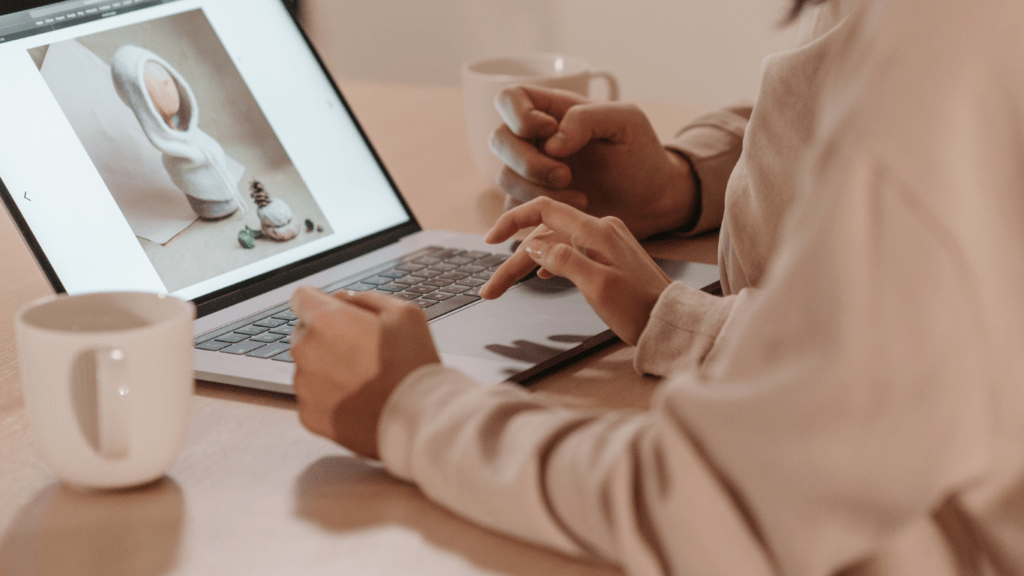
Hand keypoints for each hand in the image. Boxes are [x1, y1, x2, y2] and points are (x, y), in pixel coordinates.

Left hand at [290, 287, 440, 458]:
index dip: (321, 302)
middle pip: (304, 333)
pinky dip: (329, 397)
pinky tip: (357, 399)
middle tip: (362, 350)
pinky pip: (313, 397)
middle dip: (326, 336)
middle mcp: (306, 351)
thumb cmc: (413, 365)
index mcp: (326, 321)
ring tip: (363, 378)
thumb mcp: (404, 313)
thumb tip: (342, 299)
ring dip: (327, 367)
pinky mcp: (308, 415)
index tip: (337, 314)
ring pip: (308, 367)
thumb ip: (365, 299)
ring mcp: (305, 386)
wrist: (419, 419)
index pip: (301, 297)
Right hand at [480, 197, 671, 344]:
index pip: (543, 210)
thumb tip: (532, 247)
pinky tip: (540, 275)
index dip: (512, 221)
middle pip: (543, 236)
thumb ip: (563, 261)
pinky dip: (549, 262)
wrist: (671, 322)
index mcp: (596, 231)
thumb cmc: (639, 309)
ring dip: (527, 265)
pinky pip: (570, 251)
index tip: (489, 240)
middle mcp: (600, 230)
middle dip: (513, 262)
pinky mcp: (609, 256)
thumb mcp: (597, 286)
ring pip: (554, 246)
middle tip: (490, 290)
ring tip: (504, 288)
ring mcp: (605, 242)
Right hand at [490, 85, 697, 238]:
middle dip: (529, 162)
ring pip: (504, 177)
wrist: (651, 200)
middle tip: (566, 175)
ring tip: (579, 197)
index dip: (519, 115)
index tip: (550, 131)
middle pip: (499, 140)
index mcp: (554, 110)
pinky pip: (514, 208)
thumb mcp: (627, 122)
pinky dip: (538, 212)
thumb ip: (588, 117)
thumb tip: (550, 141)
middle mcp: (536, 140)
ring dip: (536, 190)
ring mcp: (532, 173)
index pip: (510, 99)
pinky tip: (573, 211)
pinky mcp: (535, 204)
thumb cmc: (641, 155)